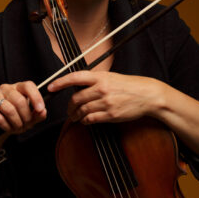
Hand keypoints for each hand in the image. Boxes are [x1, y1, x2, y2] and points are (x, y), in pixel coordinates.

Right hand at [0, 81, 46, 134]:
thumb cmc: (16, 119)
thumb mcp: (30, 117)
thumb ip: (38, 114)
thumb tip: (42, 112)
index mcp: (18, 87)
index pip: (28, 86)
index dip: (36, 97)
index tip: (40, 109)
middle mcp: (6, 88)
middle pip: (19, 100)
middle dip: (26, 117)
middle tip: (26, 125)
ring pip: (9, 109)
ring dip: (16, 123)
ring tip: (17, 128)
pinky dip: (5, 126)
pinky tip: (7, 128)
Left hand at [48, 71, 163, 124]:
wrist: (147, 95)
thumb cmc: (128, 85)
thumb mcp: (111, 76)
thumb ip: (95, 80)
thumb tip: (78, 86)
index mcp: (101, 76)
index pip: (75, 77)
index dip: (60, 82)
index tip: (51, 86)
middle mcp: (102, 88)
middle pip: (76, 98)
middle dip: (69, 106)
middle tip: (68, 110)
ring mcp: (106, 102)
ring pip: (82, 110)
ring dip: (75, 115)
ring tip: (74, 116)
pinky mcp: (111, 114)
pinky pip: (91, 119)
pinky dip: (85, 121)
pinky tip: (85, 120)